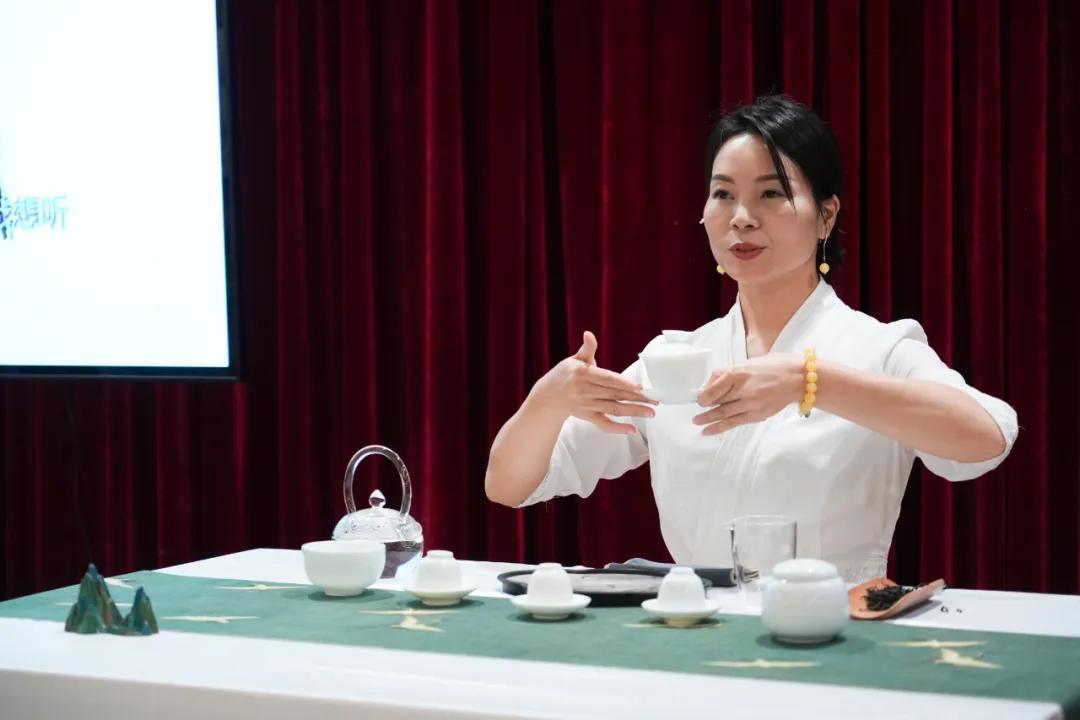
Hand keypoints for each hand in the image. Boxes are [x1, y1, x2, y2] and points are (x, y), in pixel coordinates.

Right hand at [529, 331, 655, 433]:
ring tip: (651, 412)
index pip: (607, 379)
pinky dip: (617, 428)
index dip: (624, 383)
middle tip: (655, 400)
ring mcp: (587, 406)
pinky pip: (604, 424)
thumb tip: (589, 334)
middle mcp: (585, 391)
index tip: (640, 387)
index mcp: (583, 374)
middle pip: (615, 395)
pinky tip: (631, 429)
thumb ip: (586, 349)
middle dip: (636, 398)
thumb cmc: (564, 374)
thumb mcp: (574, 359)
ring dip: (633, 411)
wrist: (548, 397)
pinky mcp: (587, 417)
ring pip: (613, 409)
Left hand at [693, 354, 803, 434]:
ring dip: (708, 419)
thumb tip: (710, 382)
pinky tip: (709, 431)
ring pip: (724, 414)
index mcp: (739, 373)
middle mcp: (743, 389)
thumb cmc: (774, 366)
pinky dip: (720, 427)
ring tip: (697, 422)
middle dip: (705, 408)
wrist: (798, 379)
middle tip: (695, 412)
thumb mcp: (748, 362)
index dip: (704, 395)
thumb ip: (729, 372)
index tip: (699, 398)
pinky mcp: (758, 414)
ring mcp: (751, 403)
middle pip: (718, 401)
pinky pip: (735, 422)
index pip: (715, 387)